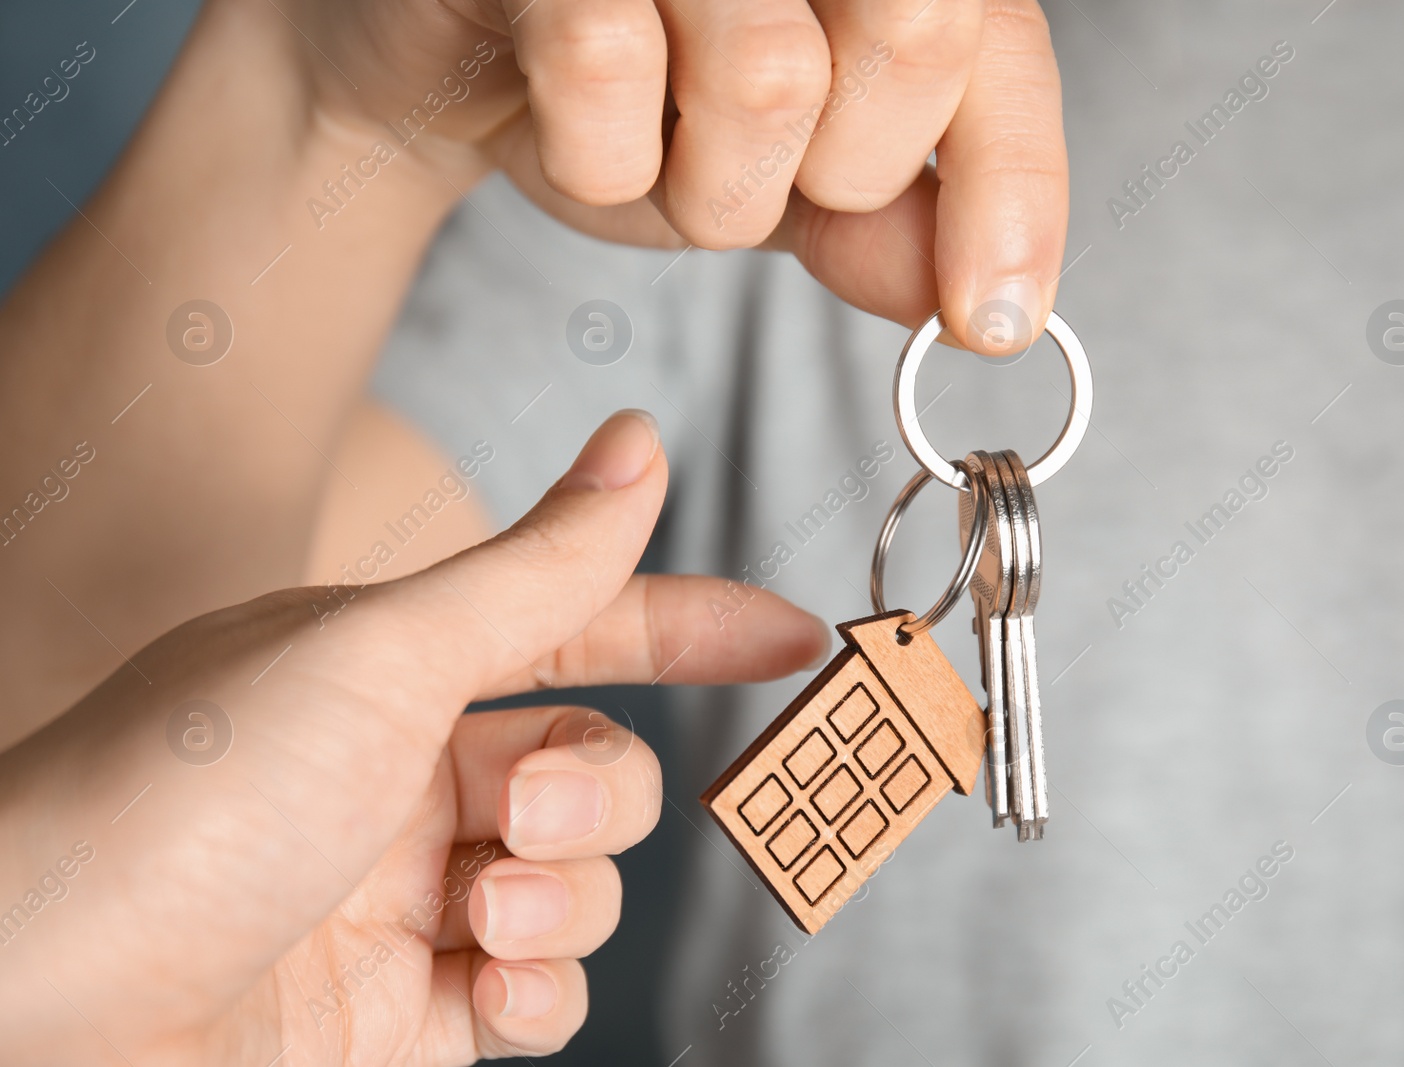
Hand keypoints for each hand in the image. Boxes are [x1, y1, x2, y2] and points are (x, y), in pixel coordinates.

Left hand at [0, 411, 827, 1064]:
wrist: (41, 1001)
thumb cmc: (184, 798)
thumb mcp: (384, 657)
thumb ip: (540, 572)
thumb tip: (641, 444)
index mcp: (393, 674)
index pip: (581, 632)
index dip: (692, 628)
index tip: (794, 634)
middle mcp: (404, 783)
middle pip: (596, 772)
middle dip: (591, 795)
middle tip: (521, 816)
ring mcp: (408, 904)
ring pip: (579, 888)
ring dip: (561, 899)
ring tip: (481, 911)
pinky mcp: (406, 1019)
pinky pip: (537, 995)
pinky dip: (540, 989)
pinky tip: (486, 981)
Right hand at [289, 0, 1066, 351]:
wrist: (457, 62)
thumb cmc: (631, 94)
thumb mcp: (786, 180)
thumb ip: (887, 226)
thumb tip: (983, 306)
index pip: (998, 52)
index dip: (1013, 195)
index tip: (991, 323)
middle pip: (911, 39)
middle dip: (838, 174)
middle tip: (755, 177)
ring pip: (766, 74)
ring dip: (709, 186)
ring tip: (656, 152)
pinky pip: (602, 65)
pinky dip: (597, 157)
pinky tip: (573, 128)